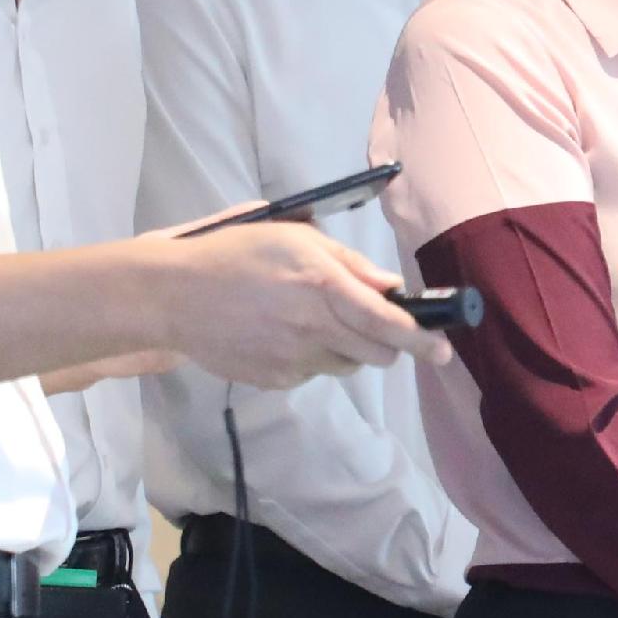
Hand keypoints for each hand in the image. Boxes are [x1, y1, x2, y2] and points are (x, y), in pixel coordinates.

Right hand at [150, 226, 448, 388]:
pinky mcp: (275, 380)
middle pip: (377, 354)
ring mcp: (293, 359)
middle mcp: (314, 327)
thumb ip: (347, 262)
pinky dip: (312, 357)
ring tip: (314, 320)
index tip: (443, 350)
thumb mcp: (293, 237)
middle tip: (377, 327)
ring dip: (347, 348)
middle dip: (388, 344)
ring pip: (346, 365)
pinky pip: (312, 373)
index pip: (388, 324)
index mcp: (323, 286)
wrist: (173, 295)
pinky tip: (283, 334)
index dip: (422, 340)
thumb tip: (389, 286)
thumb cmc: (233, 254)